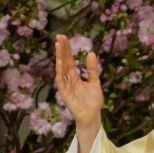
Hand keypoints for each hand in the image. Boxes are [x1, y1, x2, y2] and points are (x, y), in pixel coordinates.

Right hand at [54, 34, 102, 152]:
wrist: (92, 116)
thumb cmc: (93, 101)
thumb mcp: (95, 82)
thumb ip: (92, 69)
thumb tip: (91, 53)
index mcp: (75, 77)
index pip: (69, 60)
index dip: (67, 49)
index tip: (64, 37)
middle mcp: (69, 80)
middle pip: (64, 62)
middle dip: (62, 50)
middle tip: (60, 36)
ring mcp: (66, 86)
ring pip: (61, 69)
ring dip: (59, 57)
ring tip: (58, 45)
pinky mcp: (65, 94)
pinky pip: (61, 81)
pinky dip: (60, 72)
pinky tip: (60, 63)